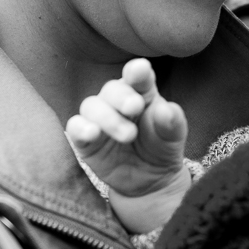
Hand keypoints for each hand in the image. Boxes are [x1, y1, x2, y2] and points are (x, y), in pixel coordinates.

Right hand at [65, 59, 189, 231]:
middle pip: (112, 89)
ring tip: (128, 134)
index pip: (138, 76)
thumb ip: (172, 122)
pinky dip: (81, 128)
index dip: (137, 71)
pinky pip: (75, 127)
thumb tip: (166, 110)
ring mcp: (98, 118)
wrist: (149, 180)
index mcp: (141, 92)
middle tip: (135, 107)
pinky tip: (92, 133)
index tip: (140, 69)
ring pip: (91, 106)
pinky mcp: (85, 139)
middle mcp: (116, 100)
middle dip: (122, 97)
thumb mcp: (173, 136)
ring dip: (107, 117)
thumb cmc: (161, 147)